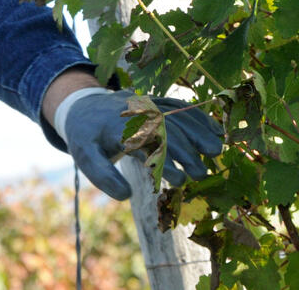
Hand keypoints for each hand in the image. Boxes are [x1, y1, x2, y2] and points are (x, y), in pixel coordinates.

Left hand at [62, 89, 221, 199]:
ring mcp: (146, 104)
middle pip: (164, 128)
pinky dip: (198, 115)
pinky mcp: (154, 101)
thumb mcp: (86, 157)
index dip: (162, 160)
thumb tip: (126, 195)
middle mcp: (134, 113)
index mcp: (116, 128)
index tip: (179, 180)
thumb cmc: (87, 137)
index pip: (143, 143)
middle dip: (184, 150)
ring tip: (215, 151)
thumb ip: (103, 176)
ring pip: (176, 114)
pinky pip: (178, 105)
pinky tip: (216, 130)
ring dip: (197, 131)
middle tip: (200, 174)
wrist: (82, 106)